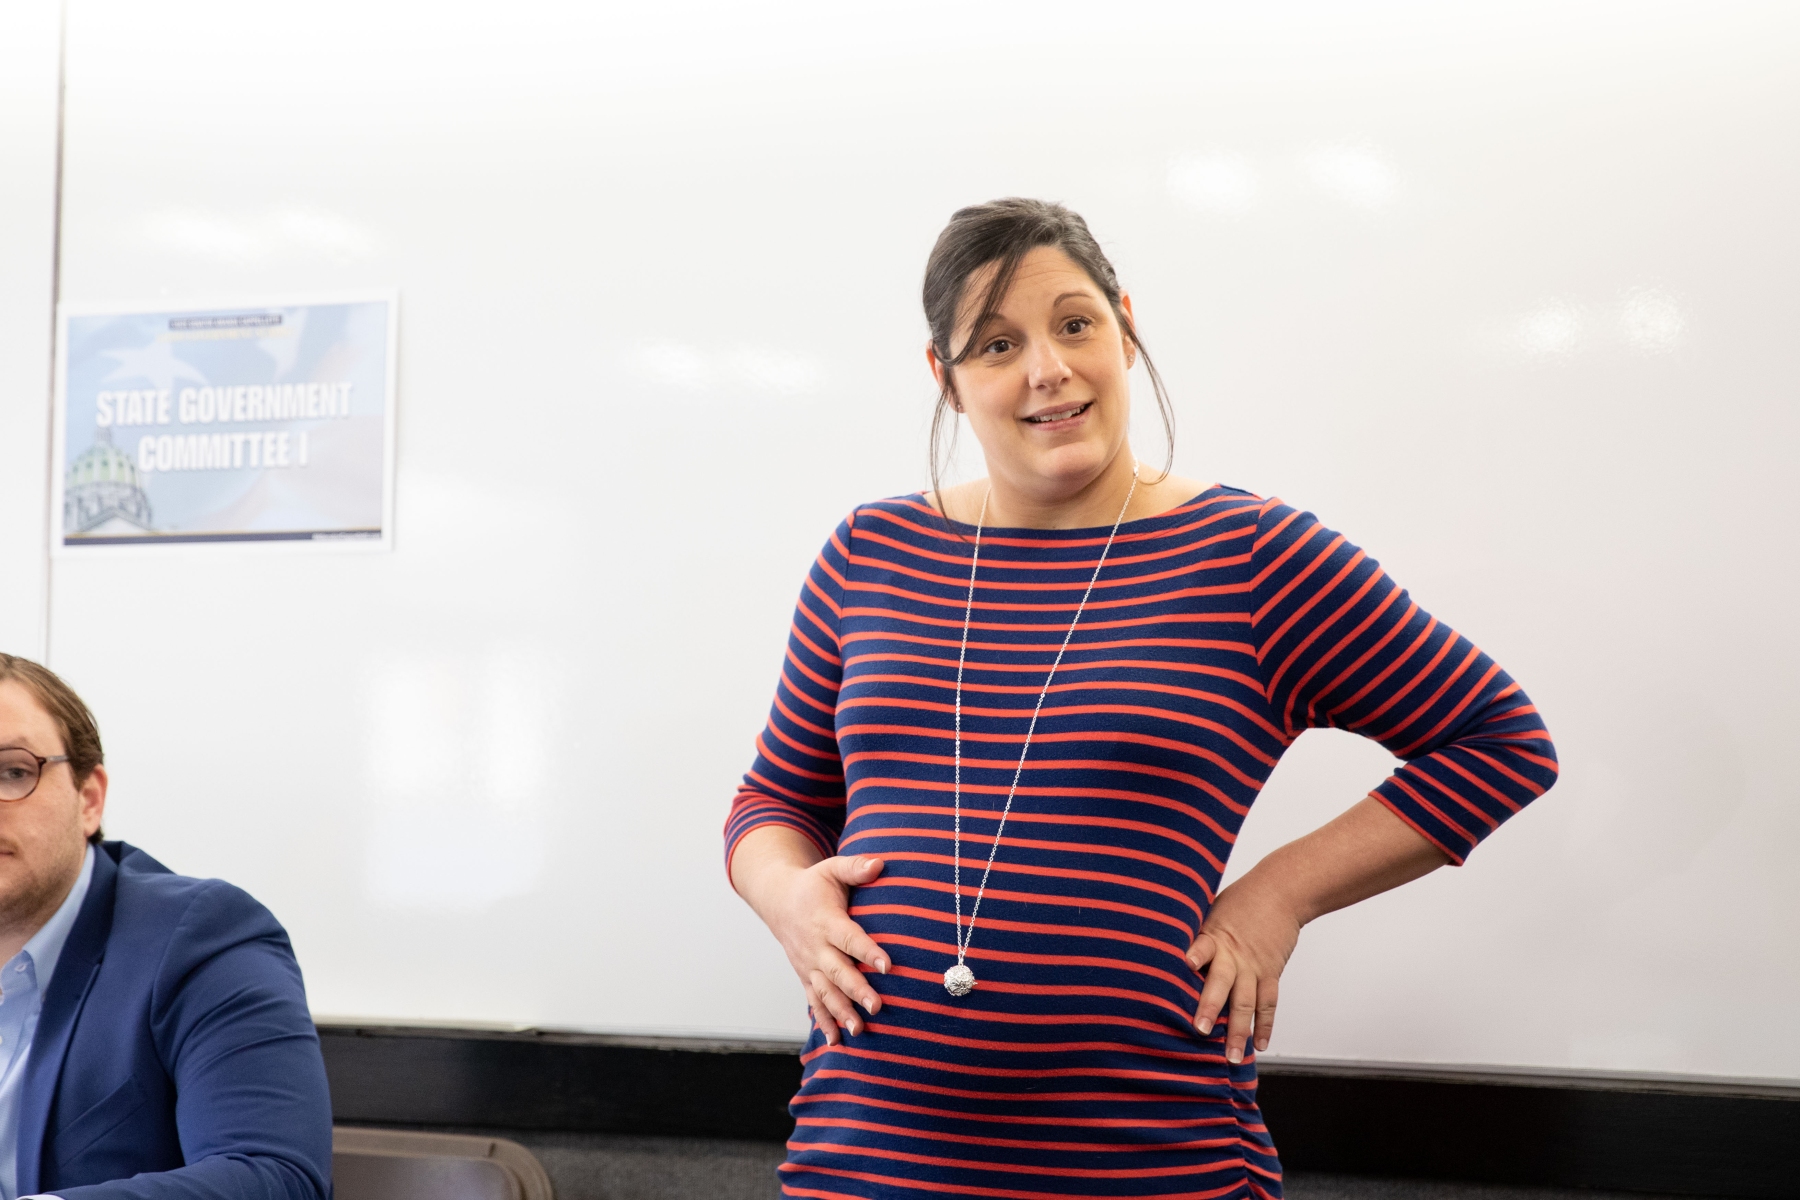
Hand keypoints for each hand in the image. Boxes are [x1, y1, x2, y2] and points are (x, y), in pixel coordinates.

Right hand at [764, 854, 889, 1044]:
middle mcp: (815, 946)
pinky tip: (835, 1041)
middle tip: (877, 1006)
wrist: (778, 900)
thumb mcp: (831, 868)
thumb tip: (880, 863)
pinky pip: (814, 1001)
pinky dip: (823, 1021)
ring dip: (841, 1012)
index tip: (887, 965)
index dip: (867, 951)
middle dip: (856, 990)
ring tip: (859, 1030)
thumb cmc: (813, 885)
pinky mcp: (805, 976)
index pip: (848, 937)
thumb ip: (855, 867)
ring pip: (825, 992)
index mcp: (825, 920)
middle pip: (837, 971)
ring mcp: (808, 965)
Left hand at [1186, 876, 1303, 1063]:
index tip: (1185, 964)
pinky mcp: (1271, 972)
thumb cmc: (1238, 900)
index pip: (1202, 947)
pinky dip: (1265, 1025)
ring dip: (1240, 1031)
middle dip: (1211, 1007)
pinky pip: (1269, 1002)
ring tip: (1232, 1056)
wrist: (1280, 892)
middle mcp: (1233, 954)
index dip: (1194, 956)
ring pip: (1247, 1002)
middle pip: (1222, 983)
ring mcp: (1254, 966)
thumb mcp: (1209, 909)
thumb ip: (1189, 932)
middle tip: (1201, 1030)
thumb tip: (1154, 946)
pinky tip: (1260, 1045)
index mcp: (1213, 935)